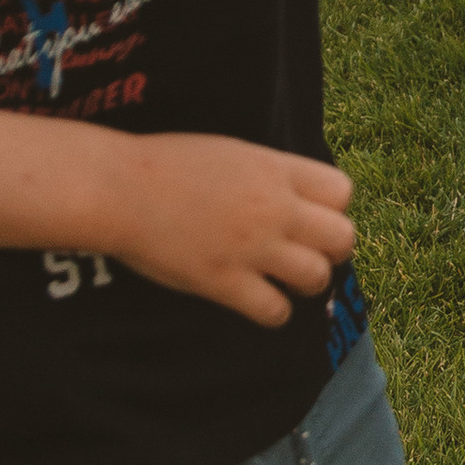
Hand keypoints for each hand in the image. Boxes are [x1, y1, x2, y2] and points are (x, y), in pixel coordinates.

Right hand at [107, 135, 356, 328]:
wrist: (121, 188)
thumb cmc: (170, 164)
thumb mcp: (236, 153)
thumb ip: (272, 173)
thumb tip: (297, 195)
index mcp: (277, 170)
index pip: (343, 192)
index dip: (332, 208)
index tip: (311, 216)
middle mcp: (274, 208)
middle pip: (343, 238)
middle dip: (332, 249)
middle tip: (308, 252)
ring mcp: (251, 247)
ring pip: (316, 277)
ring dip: (307, 282)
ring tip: (286, 280)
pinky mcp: (223, 281)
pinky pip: (274, 311)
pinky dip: (274, 312)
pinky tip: (259, 302)